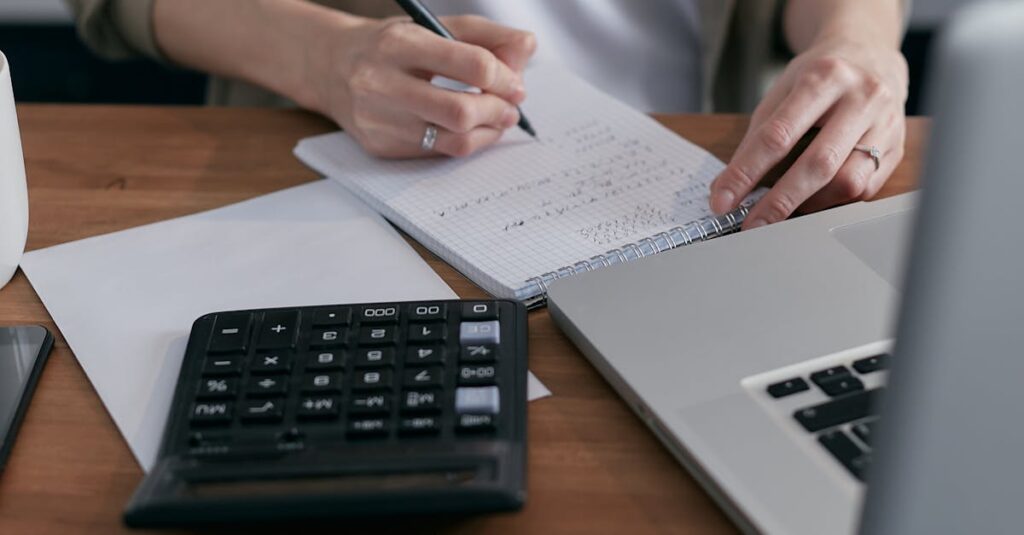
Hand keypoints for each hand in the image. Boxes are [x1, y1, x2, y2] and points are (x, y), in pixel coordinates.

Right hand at [307, 14, 535, 157]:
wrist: (331, 67)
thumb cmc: (393, 46)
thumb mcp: (434, 26)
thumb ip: (486, 36)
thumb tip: (527, 50)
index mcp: (399, 44)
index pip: (471, 63)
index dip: (504, 77)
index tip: (516, 84)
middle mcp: (381, 82)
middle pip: (461, 111)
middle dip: (497, 111)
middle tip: (510, 108)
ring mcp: (377, 120)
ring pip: (453, 140)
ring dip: (487, 132)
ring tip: (496, 119)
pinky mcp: (379, 146)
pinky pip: (437, 153)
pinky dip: (464, 142)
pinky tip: (469, 129)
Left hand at [709, 37, 908, 228]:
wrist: (870, 55)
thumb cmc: (819, 76)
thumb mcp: (782, 90)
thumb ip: (757, 137)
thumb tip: (727, 187)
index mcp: (824, 77)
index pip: (778, 135)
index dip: (746, 172)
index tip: (722, 201)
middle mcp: (862, 98)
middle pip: (818, 163)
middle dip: (779, 201)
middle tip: (751, 225)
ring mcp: (886, 124)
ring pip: (848, 182)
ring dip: (809, 204)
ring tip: (785, 209)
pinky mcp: (898, 147)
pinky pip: (864, 189)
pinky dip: (832, 201)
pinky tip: (814, 198)